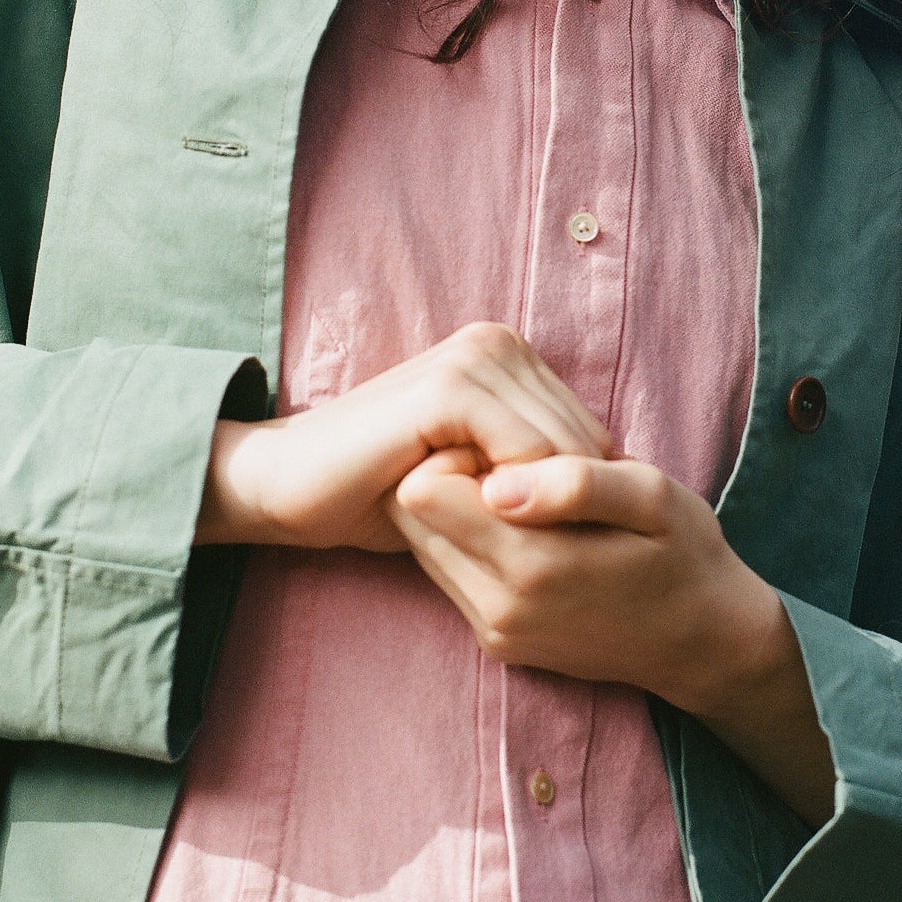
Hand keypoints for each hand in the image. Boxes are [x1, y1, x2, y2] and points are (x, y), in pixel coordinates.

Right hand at [196, 323, 612, 552]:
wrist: (290, 484)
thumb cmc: (382, 491)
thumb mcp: (472, 477)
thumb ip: (529, 472)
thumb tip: (610, 497)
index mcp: (506, 354)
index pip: (590, 433)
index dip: (584, 498)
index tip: (567, 549)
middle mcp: (495, 343)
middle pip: (586, 440)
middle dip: (575, 505)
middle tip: (549, 558)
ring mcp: (470, 360)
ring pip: (564, 449)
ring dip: (551, 509)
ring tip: (520, 549)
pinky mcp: (447, 391)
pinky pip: (526, 454)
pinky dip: (526, 501)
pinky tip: (498, 532)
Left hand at [390, 452, 836, 825]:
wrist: (706, 642)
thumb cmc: (684, 553)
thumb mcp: (650, 497)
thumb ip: (573, 484)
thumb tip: (494, 481)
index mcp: (534, 565)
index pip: (421, 490)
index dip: (454, 447)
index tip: (508, 441)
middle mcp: (500, 607)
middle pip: (410, 519)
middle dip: (446, 476)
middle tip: (511, 462)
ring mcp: (495, 630)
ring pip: (422, 546)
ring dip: (455, 511)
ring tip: (521, 495)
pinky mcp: (498, 640)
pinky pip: (449, 575)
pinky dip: (471, 542)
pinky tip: (524, 529)